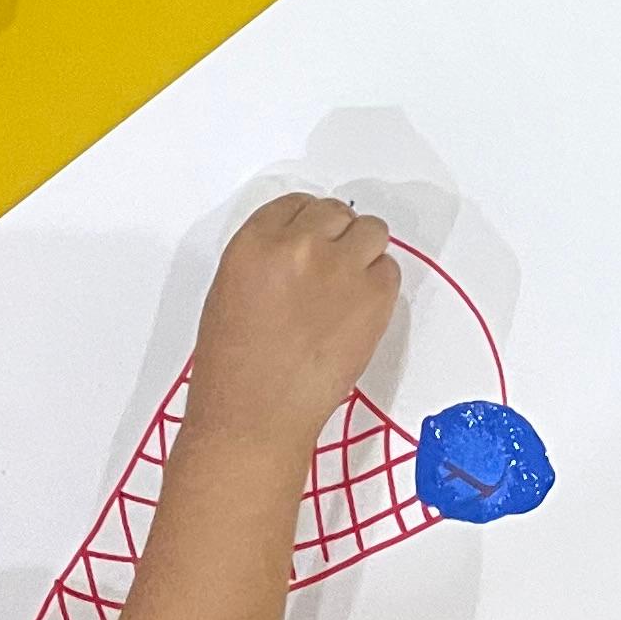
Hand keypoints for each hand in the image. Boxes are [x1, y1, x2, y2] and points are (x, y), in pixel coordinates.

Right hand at [186, 194, 398, 450]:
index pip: (297, 203)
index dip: (307, 223)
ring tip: (347, 289)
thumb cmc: (232, 365)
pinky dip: (378, 287)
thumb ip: (268, 256)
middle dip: (336, 237)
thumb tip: (304, 245)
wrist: (254, 417)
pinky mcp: (375, 297)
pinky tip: (357, 314)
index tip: (311, 241)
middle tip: (330, 270)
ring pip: (372, 231)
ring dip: (363, 254)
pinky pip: (389, 271)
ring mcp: (342, 268)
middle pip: (338, 212)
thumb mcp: (231, 290)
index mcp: (256, 241)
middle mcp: (301, 244)